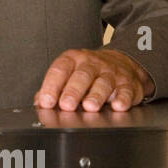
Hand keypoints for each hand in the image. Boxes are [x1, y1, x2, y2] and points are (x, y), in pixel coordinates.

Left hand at [33, 48, 154, 111]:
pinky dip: (123, 98)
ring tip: (90, 107)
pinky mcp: (128, 82)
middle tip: (66, 105)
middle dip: (73, 91)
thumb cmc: (88, 72)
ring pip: (103, 82)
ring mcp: (111, 72)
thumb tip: (39, 102)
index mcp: (73, 60)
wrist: (121, 61)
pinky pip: (126, 90)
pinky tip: (118, 105)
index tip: (46, 101)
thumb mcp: (68, 73)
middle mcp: (92, 64)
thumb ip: (54, 88)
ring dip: (96, 95)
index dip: (51, 86)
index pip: (59, 70)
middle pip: (81, 76)